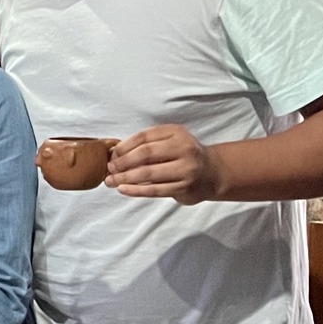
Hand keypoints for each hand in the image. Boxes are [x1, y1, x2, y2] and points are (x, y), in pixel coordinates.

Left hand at [106, 126, 222, 203]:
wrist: (212, 173)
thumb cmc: (184, 156)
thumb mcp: (171, 141)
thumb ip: (148, 144)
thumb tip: (116, 154)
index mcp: (177, 133)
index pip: (144, 137)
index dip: (124, 146)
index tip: (111, 154)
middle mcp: (183, 148)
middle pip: (145, 154)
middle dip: (123, 162)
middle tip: (109, 168)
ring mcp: (185, 169)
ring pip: (148, 173)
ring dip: (125, 178)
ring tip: (111, 181)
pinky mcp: (184, 187)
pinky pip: (155, 190)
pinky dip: (136, 190)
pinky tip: (123, 189)